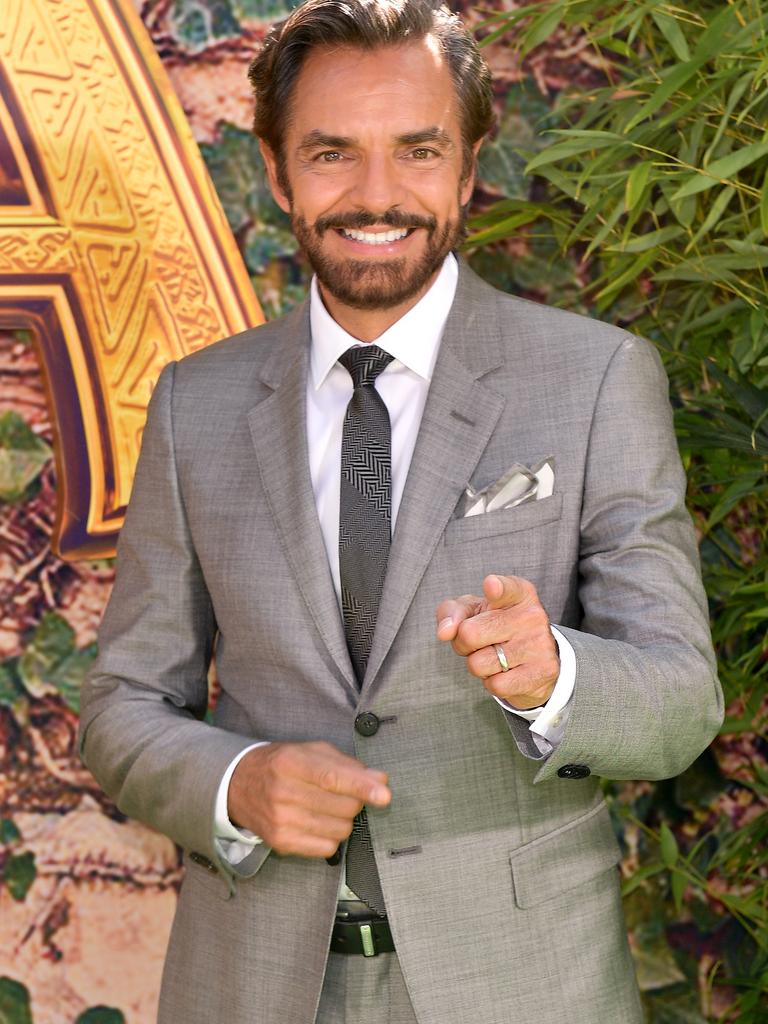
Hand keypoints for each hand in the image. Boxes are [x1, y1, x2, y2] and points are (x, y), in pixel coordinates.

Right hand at [227, 741, 390, 857]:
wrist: (238, 786)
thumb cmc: (282, 765)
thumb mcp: (310, 751)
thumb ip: (346, 764)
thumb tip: (379, 780)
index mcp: (290, 762)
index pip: (332, 777)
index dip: (362, 787)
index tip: (384, 795)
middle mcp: (283, 792)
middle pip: (343, 806)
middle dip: (355, 800)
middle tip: (345, 793)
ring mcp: (281, 821)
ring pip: (340, 830)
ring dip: (344, 819)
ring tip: (328, 807)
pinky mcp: (282, 843)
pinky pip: (327, 848)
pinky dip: (332, 837)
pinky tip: (318, 822)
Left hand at [436, 574, 559, 708]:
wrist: (534, 660)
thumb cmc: (495, 627)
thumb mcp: (472, 611)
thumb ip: (452, 612)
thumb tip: (445, 631)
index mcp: (518, 593)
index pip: (505, 588)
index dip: (495, 589)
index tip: (490, 586)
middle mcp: (532, 615)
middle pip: (470, 633)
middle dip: (463, 643)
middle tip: (479, 642)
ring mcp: (540, 644)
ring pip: (478, 664)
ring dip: (478, 666)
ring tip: (495, 657)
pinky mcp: (543, 672)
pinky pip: (496, 686)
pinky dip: (492, 683)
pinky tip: (506, 673)